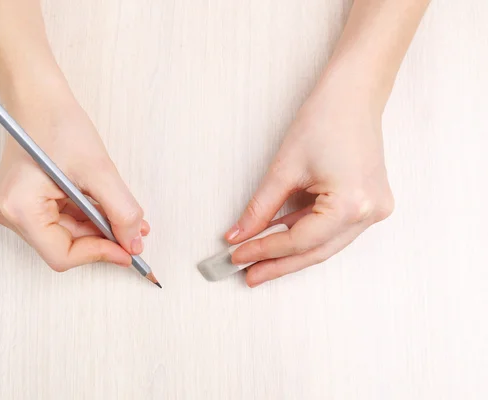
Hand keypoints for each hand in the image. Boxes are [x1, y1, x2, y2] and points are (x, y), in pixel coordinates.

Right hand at [0, 84, 148, 271]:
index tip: (128, 250)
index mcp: (18, 208)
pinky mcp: (21, 201)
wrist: (38, 98)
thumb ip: (121, 211)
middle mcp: (8, 213)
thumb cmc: (59, 123)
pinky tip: (103, 208)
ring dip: (96, 229)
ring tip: (123, 216)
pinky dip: (85, 218)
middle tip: (133, 232)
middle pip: (63, 246)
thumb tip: (133, 243)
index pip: (62, 255)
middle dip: (102, 240)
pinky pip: (59, 221)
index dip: (99, 254)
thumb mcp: (98, 170)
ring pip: (64, 235)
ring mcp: (12, 208)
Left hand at [225, 84, 394, 287]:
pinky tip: (281, 239)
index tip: (238, 256)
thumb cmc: (325, 119)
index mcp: (351, 204)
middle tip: (249, 274)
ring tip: (260, 260)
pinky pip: (334, 229)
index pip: (299, 241)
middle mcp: (369, 213)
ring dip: (291, 252)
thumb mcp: (284, 167)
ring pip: (325, 244)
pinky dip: (307, 234)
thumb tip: (239, 234)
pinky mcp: (370, 204)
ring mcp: (374, 210)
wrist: (353, 95)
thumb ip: (260, 207)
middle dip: (278, 263)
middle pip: (315, 251)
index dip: (264, 250)